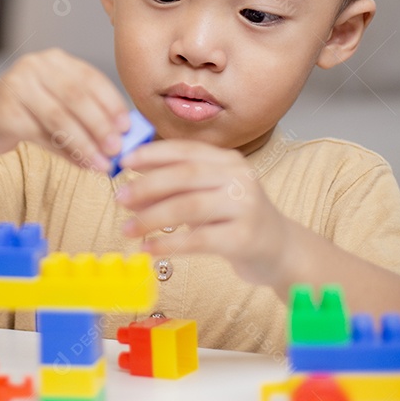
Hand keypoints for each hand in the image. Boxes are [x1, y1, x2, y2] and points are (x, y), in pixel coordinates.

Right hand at [0, 48, 129, 171]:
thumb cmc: (27, 112)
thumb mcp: (58, 104)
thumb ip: (87, 114)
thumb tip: (122, 138)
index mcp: (55, 60)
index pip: (90, 77)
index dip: (111, 103)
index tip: (127, 126)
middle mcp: (35, 67)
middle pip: (76, 96)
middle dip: (100, 125)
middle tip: (117, 149)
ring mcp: (17, 86)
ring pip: (59, 117)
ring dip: (85, 144)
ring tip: (101, 164)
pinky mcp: (5, 111)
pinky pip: (42, 135)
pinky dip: (65, 152)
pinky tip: (81, 164)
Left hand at [115, 139, 292, 285]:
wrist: (279, 250)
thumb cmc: (235, 219)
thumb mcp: (207, 195)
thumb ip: (174, 187)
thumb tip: (130, 186)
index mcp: (228, 160)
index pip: (186, 150)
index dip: (152, 154)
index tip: (123, 162)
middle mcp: (239, 178)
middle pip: (185, 175)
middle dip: (147, 186)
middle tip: (120, 198)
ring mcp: (245, 207)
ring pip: (189, 207)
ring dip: (152, 217)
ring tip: (127, 229)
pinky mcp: (244, 238)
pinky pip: (198, 239)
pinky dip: (169, 244)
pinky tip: (148, 249)